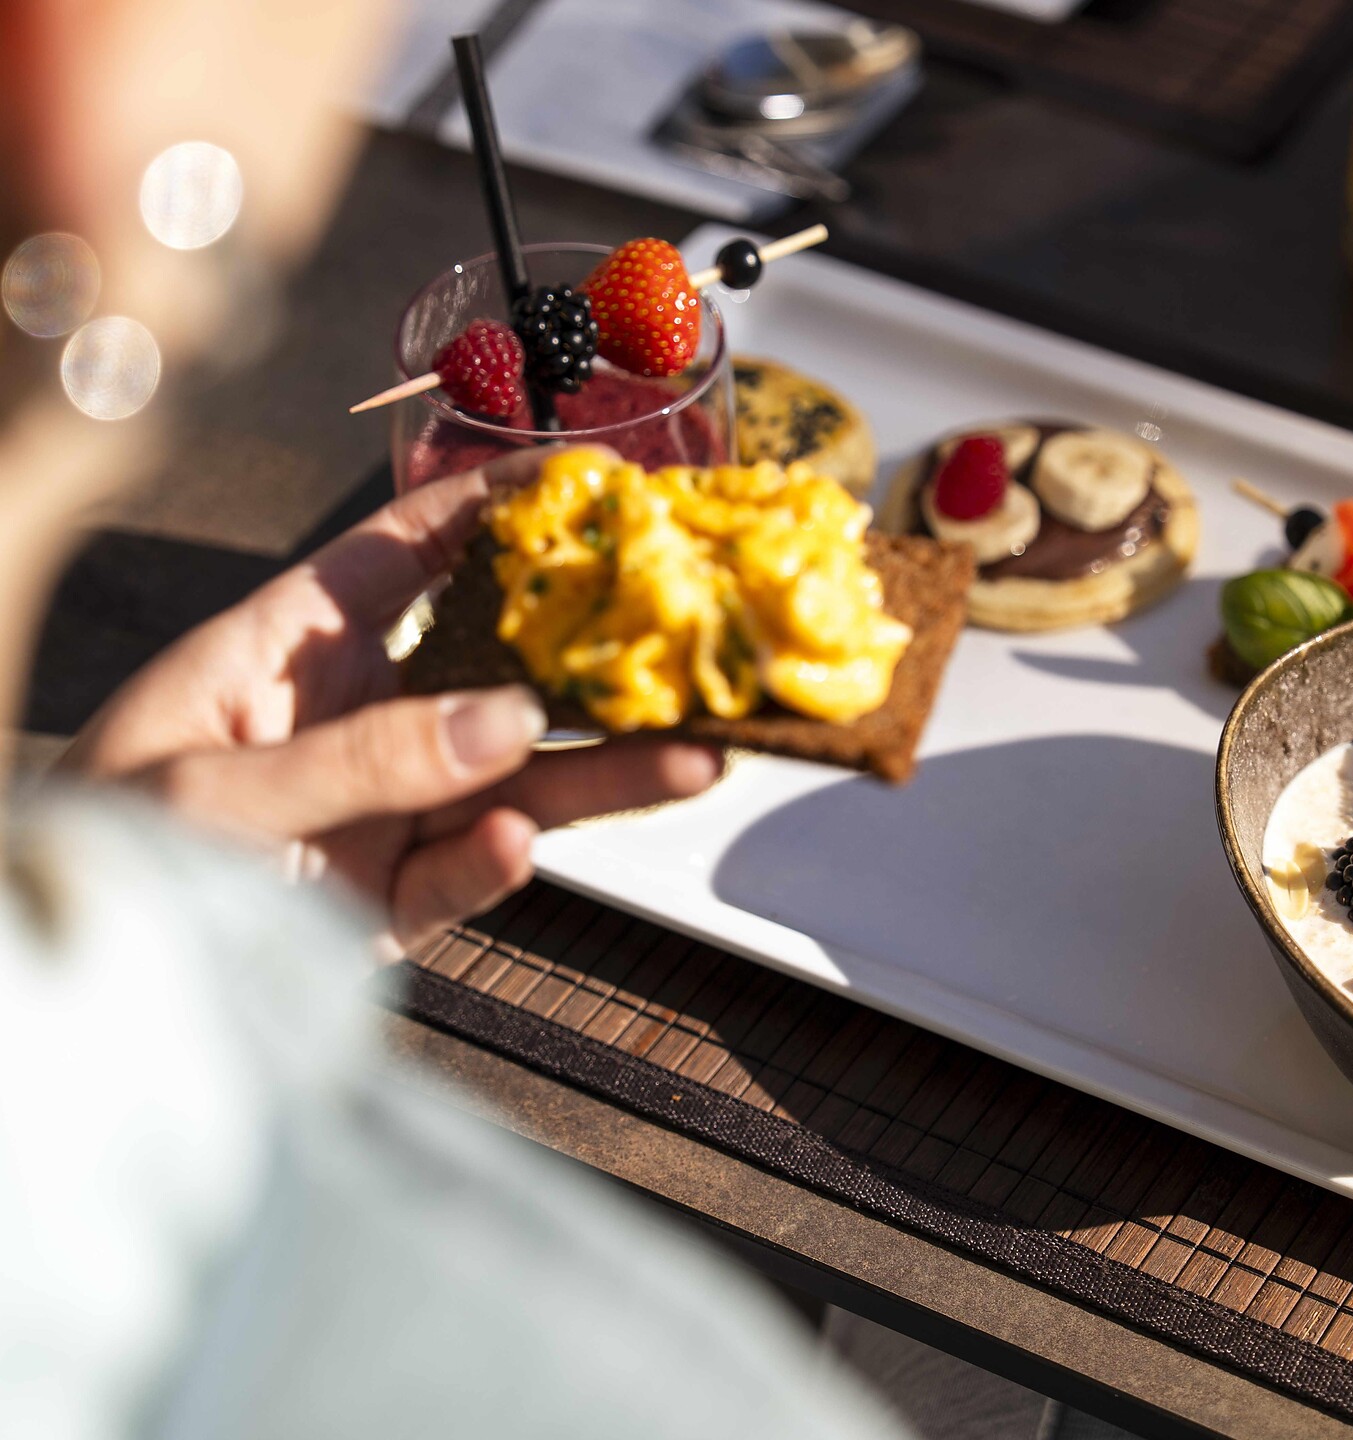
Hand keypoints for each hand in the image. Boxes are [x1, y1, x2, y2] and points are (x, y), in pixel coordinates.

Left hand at [61, 450, 720, 951]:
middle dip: (600, 668)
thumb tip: (507, 721)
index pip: (409, 554)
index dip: (498, 511)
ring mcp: (378, 814)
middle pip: (501, 678)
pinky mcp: (386, 903)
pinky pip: (460, 878)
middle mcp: (354, 721)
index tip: (590, 482)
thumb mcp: (214, 791)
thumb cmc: (103, 842)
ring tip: (692, 760)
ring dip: (601, 775)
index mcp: (293, 648)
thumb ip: (364, 757)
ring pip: (513, 785)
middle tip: (691, 655)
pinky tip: (512, 849)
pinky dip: (493, 868)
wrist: (81, 986)